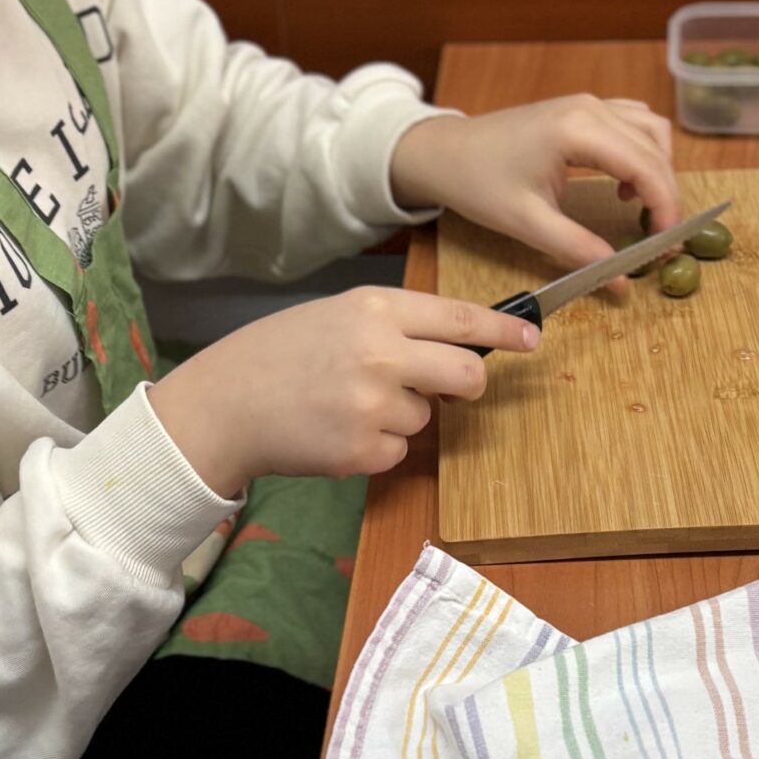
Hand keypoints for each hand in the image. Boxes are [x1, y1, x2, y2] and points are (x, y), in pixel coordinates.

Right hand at [147, 287, 539, 492]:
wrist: (226, 403)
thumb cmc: (279, 354)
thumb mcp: (337, 315)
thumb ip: (395, 325)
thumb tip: (454, 345)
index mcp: (374, 308)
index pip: (459, 317)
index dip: (503, 330)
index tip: (532, 338)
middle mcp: (380, 352)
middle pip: (464, 373)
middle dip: (468, 384)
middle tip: (453, 387)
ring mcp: (373, 404)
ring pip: (427, 416)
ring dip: (401, 416)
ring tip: (347, 404)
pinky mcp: (364, 450)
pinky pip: (399, 450)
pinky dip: (377, 446)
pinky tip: (336, 431)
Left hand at [389, 95, 679, 280]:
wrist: (444, 152)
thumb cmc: (478, 182)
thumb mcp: (528, 223)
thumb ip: (578, 250)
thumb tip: (620, 280)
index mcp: (578, 130)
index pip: (646, 166)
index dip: (666, 208)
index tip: (667, 245)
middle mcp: (590, 107)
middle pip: (655, 149)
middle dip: (666, 195)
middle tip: (661, 240)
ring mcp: (587, 103)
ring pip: (651, 131)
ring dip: (657, 170)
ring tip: (640, 211)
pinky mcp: (582, 108)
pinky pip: (632, 124)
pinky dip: (642, 153)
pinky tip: (624, 184)